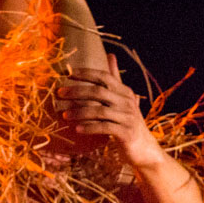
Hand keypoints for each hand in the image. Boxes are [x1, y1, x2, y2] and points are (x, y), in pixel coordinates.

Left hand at [54, 54, 166, 169]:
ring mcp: (128, 117)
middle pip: (99, 92)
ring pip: (99, 111)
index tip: (68, 74)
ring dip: (79, 112)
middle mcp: (127, 101)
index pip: (104, 77)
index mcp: (125, 91)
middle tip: (59, 93)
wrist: (144, 148)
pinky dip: (89, 127)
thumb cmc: (127, 121)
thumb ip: (115, 79)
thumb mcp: (123, 99)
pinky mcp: (126, 133)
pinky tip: (77, 129)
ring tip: (64, 114)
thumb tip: (110, 54)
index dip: (86, 74)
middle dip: (77, 91)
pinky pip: (104, 128)